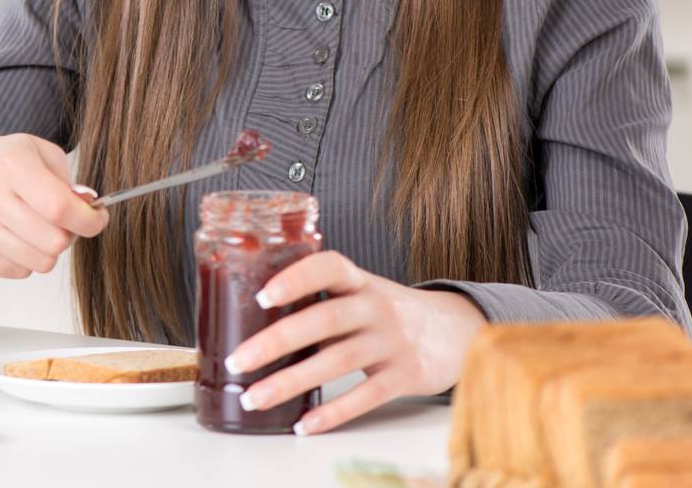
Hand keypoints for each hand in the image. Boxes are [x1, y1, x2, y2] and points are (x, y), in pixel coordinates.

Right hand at [0, 134, 109, 279]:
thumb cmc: (3, 164)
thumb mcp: (40, 152)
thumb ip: (68, 181)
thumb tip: (87, 209)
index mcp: (11, 164)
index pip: (60, 207)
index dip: (89, 221)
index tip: (96, 219)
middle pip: (53, 242)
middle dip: (68, 235)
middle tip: (61, 222)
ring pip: (39, 263)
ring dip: (46, 250)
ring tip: (35, 228)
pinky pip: (16, 273)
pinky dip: (23, 260)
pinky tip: (13, 237)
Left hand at [223, 250, 485, 433]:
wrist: (454, 331)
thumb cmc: (389, 312)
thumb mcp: (362, 292)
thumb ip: (322, 299)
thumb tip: (259, 315)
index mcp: (360, 282)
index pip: (328, 267)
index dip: (296, 279)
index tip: (262, 296)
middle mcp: (376, 308)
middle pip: (324, 321)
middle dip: (276, 342)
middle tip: (238, 360)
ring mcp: (392, 342)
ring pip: (337, 362)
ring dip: (291, 382)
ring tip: (256, 398)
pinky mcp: (405, 376)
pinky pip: (366, 396)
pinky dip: (333, 412)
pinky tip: (305, 424)